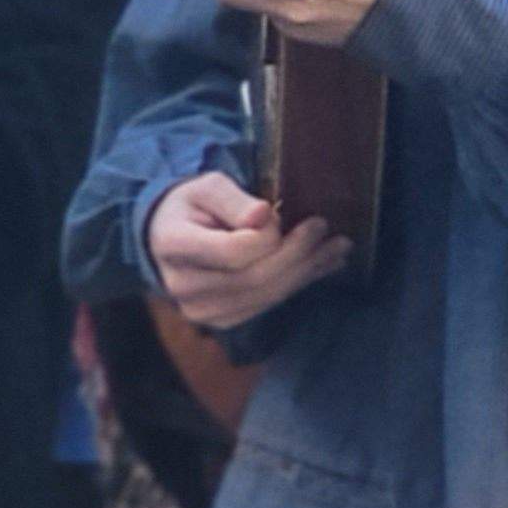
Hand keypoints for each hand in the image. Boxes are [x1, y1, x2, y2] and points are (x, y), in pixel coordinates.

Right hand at [149, 171, 347, 329]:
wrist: (169, 236)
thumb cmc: (192, 206)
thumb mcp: (207, 186)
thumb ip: (234, 200)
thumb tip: (264, 217)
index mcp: (173, 244)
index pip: (232, 251)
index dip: (265, 236)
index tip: (279, 214)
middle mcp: (183, 285)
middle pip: (254, 278)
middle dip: (298, 254)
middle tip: (326, 229)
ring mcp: (201, 310)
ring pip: (266, 295)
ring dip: (307, 271)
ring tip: (337, 248)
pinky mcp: (222, 320)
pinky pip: (267, 305)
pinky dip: (297, 284)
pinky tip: (320, 266)